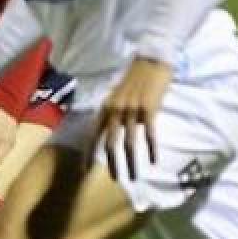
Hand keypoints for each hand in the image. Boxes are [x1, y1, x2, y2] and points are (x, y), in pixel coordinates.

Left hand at [94, 56, 172, 183]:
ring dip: (131, 163)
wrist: (152, 59)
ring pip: (129, 143)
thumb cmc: (137, 77)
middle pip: (110, 143)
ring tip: (134, 177)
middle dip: (112, 164)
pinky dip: (151, 149)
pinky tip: (153, 160)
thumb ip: (115, 111)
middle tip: (115, 179)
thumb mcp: (119, 95)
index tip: (85, 170)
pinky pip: (149, 134)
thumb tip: (116, 130)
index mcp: (106, 107)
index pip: (93, 135)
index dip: (88, 153)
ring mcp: (132, 110)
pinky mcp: (149, 109)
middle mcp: (116, 110)